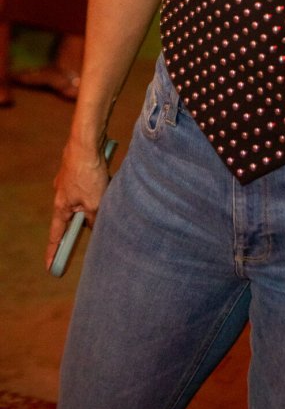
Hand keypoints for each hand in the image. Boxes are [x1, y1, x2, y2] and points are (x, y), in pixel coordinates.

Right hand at [46, 140, 111, 270]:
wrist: (86, 141)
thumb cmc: (88, 172)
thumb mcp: (95, 202)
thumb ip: (95, 218)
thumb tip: (96, 225)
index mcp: (61, 206)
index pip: (56, 235)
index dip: (54, 252)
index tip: (51, 267)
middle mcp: (62, 194)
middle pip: (74, 215)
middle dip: (86, 218)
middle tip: (96, 222)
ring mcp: (69, 181)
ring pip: (85, 198)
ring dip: (97, 199)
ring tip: (107, 190)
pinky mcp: (80, 170)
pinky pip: (90, 184)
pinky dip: (99, 186)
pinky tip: (108, 180)